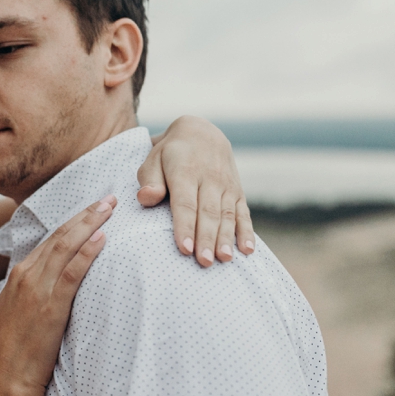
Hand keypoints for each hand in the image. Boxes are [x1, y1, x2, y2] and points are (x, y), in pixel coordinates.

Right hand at [0, 198, 113, 394]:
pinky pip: (71, 272)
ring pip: (66, 246)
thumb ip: (36, 293)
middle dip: (85, 214)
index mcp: (18, 276)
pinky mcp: (51, 306)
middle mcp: (26, 276)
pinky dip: (87, 252)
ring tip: (110, 208)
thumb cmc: (17, 351)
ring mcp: (37, 290)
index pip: (50, 240)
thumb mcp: (20, 313)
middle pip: (60, 236)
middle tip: (109, 198)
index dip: (73, 222)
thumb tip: (57, 285)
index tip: (92, 209)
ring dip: (90, 224)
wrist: (7, 377)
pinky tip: (102, 238)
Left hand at [136, 115, 254, 267]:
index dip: (185, 226)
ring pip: (227, 214)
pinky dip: (247, 231)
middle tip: (204, 262)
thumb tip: (147, 197)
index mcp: (185, 170)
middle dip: (206, 238)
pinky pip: (243, 212)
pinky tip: (247, 250)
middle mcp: (210, 178)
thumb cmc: (169, 154)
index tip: (184, 248)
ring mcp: (226, 185)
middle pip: (208, 212)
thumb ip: (149, 179)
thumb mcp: (153, 160)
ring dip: (226, 238)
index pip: (185, 203)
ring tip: (225, 259)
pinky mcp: (238, 191)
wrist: (201, 133)